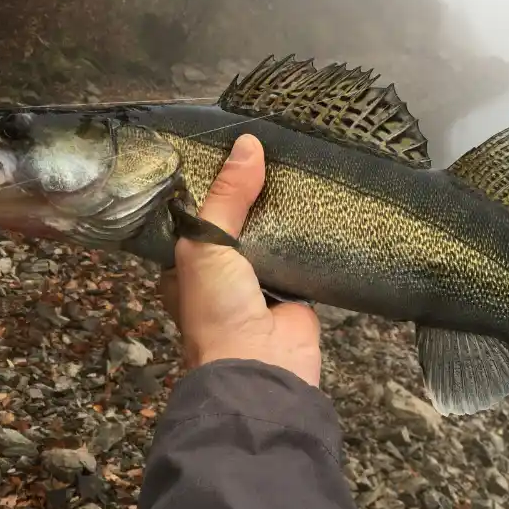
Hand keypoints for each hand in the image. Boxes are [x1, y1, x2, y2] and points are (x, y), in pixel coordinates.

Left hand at [158, 133, 321, 386]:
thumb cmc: (216, 307)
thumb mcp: (207, 242)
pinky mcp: (296, 291)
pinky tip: (321, 204)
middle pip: (238, 223)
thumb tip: (248, 143)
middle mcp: (222, 274)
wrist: (260, 365)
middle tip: (271, 149)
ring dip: (282, 213)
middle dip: (251, 195)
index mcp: (187, 265)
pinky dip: (311, 236)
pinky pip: (303, 255)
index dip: (212, 185)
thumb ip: (227, 196)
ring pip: (271, 237)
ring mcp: (260, 283)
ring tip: (298, 165)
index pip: (197, 216)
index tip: (229, 148)